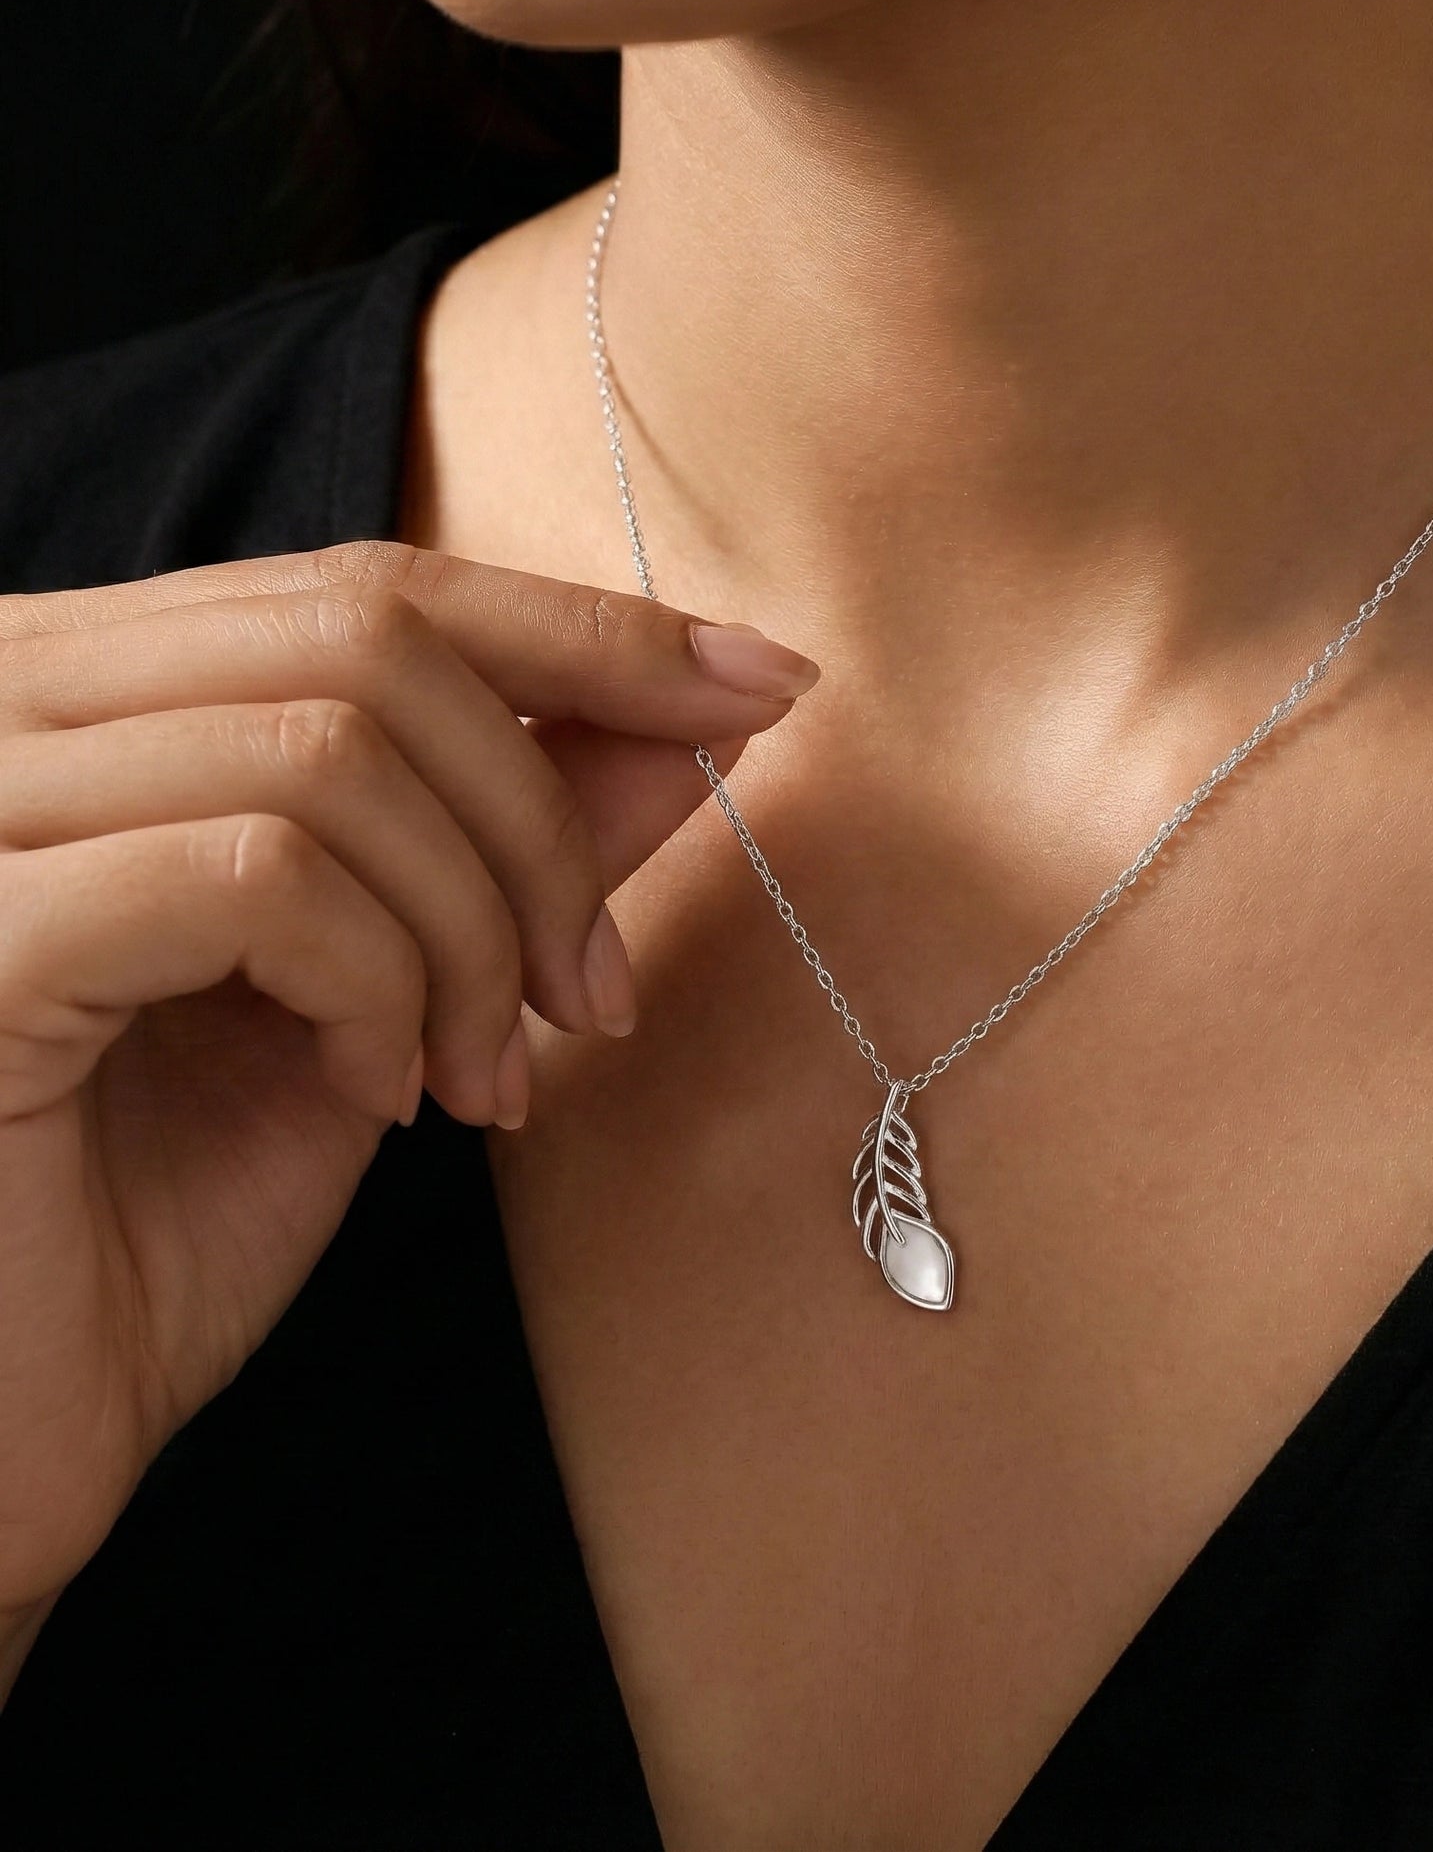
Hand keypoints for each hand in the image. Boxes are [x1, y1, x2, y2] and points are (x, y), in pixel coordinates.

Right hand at [0, 541, 816, 1645]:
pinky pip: (260, 878)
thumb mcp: (384, 997)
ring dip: (475, 932)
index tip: (761, 684)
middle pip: (368, 640)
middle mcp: (1, 704)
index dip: (587, 631)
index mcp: (90, 696)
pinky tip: (372, 1097)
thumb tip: (698, 725)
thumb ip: (515, 844)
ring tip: (482, 1076)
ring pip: (333, 754)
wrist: (3, 1439)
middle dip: (543, 819)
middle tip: (593, 993)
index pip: (369, 590)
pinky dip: (377, 987)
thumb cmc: (159, 1218)